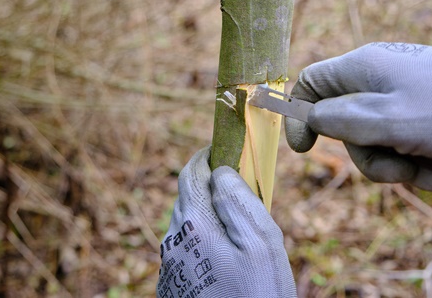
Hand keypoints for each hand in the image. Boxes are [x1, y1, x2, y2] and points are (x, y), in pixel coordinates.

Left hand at [157, 148, 296, 297]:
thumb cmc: (258, 295)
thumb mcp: (261, 243)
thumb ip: (238, 201)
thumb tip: (219, 171)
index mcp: (194, 224)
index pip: (190, 174)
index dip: (205, 157)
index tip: (220, 148)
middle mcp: (174, 241)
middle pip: (186, 197)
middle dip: (207, 185)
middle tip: (236, 187)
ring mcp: (171, 264)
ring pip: (185, 222)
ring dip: (204, 213)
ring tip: (234, 223)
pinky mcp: (172, 283)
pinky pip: (184, 247)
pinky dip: (201, 237)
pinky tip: (223, 253)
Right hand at [285, 42, 431, 190]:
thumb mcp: (387, 120)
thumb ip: (340, 121)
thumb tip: (313, 118)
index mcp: (364, 67)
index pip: (312, 83)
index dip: (300, 115)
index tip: (304, 150)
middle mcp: (382, 79)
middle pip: (349, 126)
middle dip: (372, 157)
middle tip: (401, 168)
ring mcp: (407, 98)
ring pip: (381, 143)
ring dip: (407, 166)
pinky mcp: (429, 116)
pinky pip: (410, 147)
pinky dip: (429, 165)